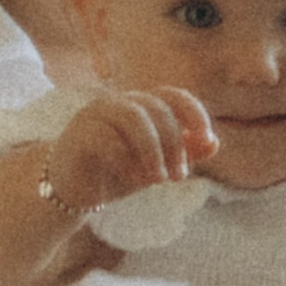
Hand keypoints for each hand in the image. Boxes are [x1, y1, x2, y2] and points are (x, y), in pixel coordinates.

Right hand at [49, 87, 216, 212]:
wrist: (72, 190)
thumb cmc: (116, 173)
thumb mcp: (156, 166)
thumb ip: (184, 154)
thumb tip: (214, 143)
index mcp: (141, 106)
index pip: (174, 95)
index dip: (194, 112)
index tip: (207, 139)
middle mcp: (119, 103)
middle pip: (157, 110)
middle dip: (175, 145)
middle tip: (179, 177)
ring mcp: (96, 114)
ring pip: (134, 118)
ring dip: (153, 151)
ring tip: (159, 180)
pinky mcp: (78, 133)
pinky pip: (107, 140)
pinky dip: (126, 162)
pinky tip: (134, 180)